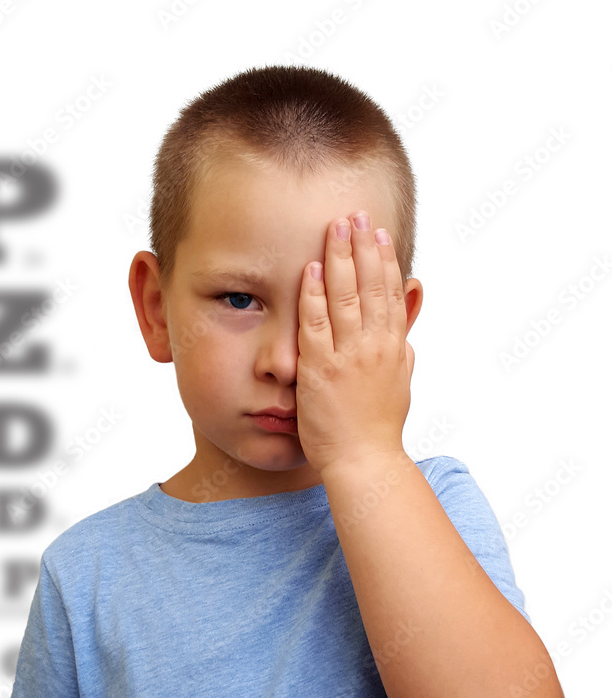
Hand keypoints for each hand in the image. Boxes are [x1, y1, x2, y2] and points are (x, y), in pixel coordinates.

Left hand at [295, 211, 413, 476]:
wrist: (364, 462)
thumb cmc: (377, 429)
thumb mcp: (400, 385)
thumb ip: (402, 354)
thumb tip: (406, 335)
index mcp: (395, 349)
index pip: (391, 294)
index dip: (385, 261)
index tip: (379, 233)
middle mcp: (375, 347)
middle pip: (371, 286)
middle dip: (363, 247)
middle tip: (356, 215)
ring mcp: (348, 356)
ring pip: (347, 297)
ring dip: (341, 259)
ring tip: (335, 228)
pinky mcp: (321, 369)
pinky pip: (316, 324)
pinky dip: (315, 295)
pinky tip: (312, 269)